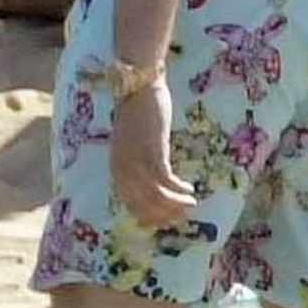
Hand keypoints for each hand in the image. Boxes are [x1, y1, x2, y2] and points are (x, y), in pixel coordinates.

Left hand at [109, 74, 197, 226]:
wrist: (139, 87)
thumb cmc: (138, 112)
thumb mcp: (134, 144)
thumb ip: (138, 162)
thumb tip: (155, 182)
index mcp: (116, 169)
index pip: (131, 204)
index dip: (150, 216)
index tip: (167, 220)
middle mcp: (123, 170)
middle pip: (144, 205)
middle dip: (165, 214)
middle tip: (183, 215)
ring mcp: (136, 163)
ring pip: (156, 197)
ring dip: (176, 204)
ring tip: (191, 204)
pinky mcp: (152, 153)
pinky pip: (166, 182)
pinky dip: (179, 189)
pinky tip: (189, 188)